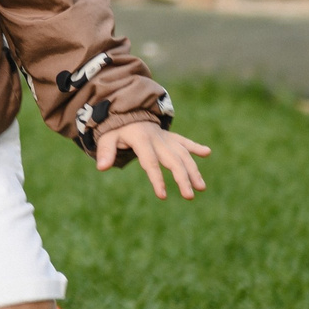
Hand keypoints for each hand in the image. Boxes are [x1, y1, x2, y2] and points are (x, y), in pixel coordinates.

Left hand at [95, 117, 211, 199]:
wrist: (127, 112)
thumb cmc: (117, 130)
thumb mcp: (107, 138)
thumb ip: (105, 151)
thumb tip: (101, 167)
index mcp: (141, 140)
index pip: (150, 162)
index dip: (156, 179)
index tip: (162, 196)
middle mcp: (157, 139)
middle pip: (172, 160)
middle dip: (182, 178)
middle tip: (189, 196)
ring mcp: (166, 137)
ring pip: (182, 154)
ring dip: (193, 170)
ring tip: (201, 187)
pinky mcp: (171, 137)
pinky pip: (184, 141)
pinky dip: (195, 146)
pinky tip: (207, 152)